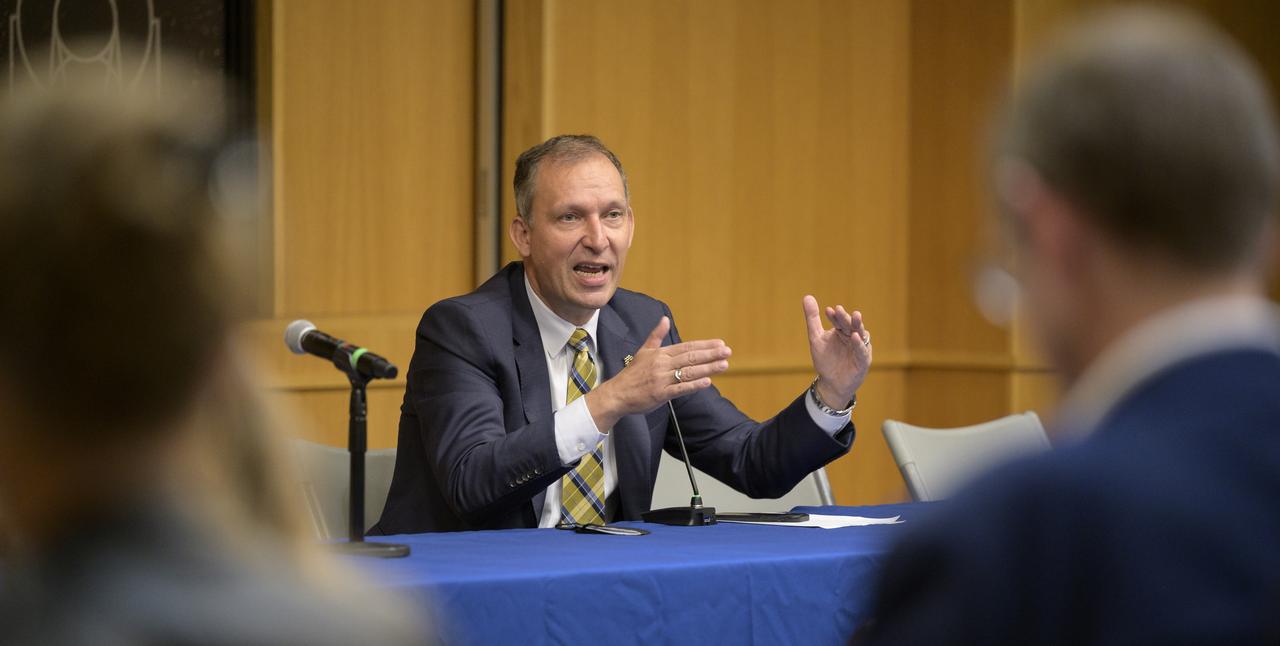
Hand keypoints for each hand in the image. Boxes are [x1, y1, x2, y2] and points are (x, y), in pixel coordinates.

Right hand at [585, 316, 730, 430]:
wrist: (617, 393)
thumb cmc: (632, 373)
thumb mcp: (643, 351)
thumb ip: (656, 336)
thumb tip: (665, 319)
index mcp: (660, 354)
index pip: (687, 347)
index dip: (704, 345)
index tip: (720, 343)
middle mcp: (662, 364)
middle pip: (690, 358)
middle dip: (710, 354)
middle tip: (727, 352)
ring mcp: (661, 379)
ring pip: (688, 372)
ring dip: (707, 368)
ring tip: (724, 365)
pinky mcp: (660, 394)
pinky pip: (680, 388)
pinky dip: (694, 385)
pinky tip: (707, 382)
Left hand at [803, 295, 870, 408]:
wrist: (831, 383)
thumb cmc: (826, 360)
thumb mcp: (816, 338)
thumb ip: (812, 319)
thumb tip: (807, 296)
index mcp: (842, 330)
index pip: (839, 320)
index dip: (834, 316)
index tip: (828, 310)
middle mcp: (853, 337)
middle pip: (850, 325)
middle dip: (846, 317)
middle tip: (839, 310)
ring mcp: (859, 348)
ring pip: (860, 334)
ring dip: (858, 326)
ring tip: (855, 316)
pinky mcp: (863, 360)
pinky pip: (862, 350)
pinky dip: (859, 344)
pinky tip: (855, 337)